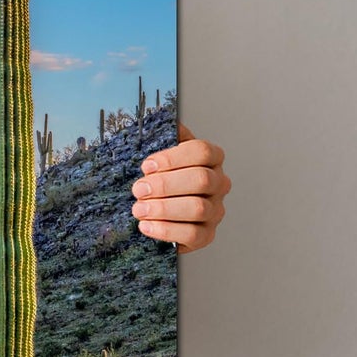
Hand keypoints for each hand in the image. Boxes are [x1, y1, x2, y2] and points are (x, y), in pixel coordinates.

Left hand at [131, 122, 229, 252]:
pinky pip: (193, 234)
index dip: (173, 158)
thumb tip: (165, 121)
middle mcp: (218, 183)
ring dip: (163, 208)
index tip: (146, 165)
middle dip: (165, 185)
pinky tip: (146, 226)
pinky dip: (166, 231)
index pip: (202, 151)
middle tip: (138, 189)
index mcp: (210, 158)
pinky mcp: (207, 234)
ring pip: (198, 208)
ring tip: (138, 209)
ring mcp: (215, 210)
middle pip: (201, 180)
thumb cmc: (158, 177)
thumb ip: (162, 137)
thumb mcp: (158, 154)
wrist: (157, 210)